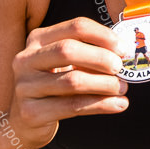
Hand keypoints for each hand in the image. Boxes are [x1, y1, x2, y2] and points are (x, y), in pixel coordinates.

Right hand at [8, 18, 127, 148]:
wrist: (27, 121)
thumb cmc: (55, 85)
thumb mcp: (68, 63)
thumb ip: (91, 54)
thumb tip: (125, 54)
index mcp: (38, 39)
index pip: (75, 27)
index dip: (103, 35)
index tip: (123, 49)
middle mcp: (26, 59)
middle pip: (68, 50)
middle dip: (101, 58)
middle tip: (121, 69)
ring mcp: (25, 86)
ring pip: (72, 81)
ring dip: (105, 84)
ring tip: (122, 88)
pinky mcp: (30, 112)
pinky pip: (73, 106)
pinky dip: (101, 105)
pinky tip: (118, 104)